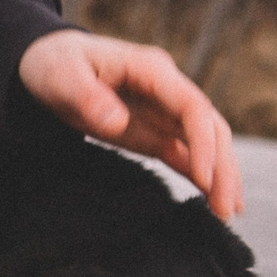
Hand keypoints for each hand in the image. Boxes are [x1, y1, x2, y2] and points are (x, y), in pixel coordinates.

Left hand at [16, 30, 243, 218]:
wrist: (49, 62)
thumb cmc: (56, 64)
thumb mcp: (63, 78)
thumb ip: (88, 98)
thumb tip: (116, 122)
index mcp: (151, 70)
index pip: (192, 106)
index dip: (203, 143)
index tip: (205, 179)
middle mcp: (167, 89)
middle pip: (210, 127)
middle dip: (222, 168)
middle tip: (226, 211)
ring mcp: (165, 110)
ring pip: (206, 142)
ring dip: (220, 176)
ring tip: (227, 215)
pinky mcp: (156, 130)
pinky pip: (187, 153)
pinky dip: (204, 176)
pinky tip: (215, 202)